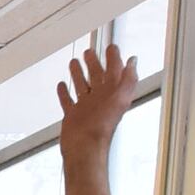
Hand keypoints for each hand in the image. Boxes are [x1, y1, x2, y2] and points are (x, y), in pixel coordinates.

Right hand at [57, 41, 135, 159]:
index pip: (114, 69)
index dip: (113, 57)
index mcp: (112, 92)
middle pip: (96, 75)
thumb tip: (133, 62)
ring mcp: (85, 107)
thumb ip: (127, 78)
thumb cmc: (101, 125)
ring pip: (81, 85)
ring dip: (78, 73)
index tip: (111, 47)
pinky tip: (62, 85)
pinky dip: (64, 93)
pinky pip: (68, 101)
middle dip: (93, 62)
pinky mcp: (73, 116)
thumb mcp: (120, 96)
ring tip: (74, 62)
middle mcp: (100, 98)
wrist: (84, 147)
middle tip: (89, 52)